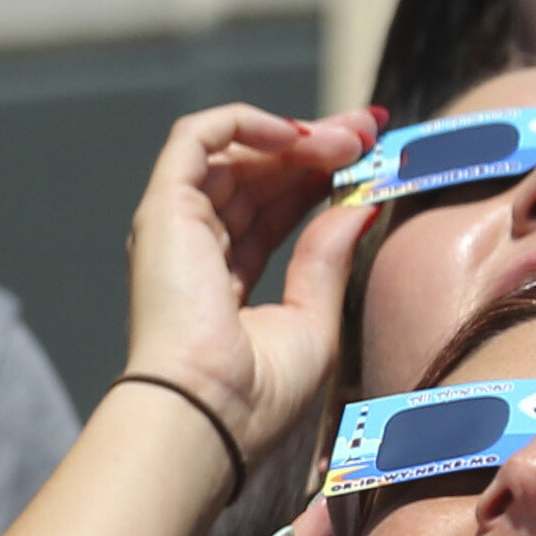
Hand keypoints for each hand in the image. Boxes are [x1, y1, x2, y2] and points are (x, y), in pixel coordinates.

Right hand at [118, 102, 381, 463]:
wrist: (208, 413)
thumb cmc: (255, 395)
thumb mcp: (313, 320)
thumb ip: (328, 257)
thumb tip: (360, 206)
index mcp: (222, 285)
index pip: (273, 212)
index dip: (319, 179)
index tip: (371, 160)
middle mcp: (193, 249)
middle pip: (257, 176)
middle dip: (317, 147)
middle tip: (371, 131)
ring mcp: (175, 226)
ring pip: (234, 153)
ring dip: (296, 136)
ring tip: (350, 139)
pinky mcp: (164, 207)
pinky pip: (197, 137)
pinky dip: (247, 122)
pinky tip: (299, 136)